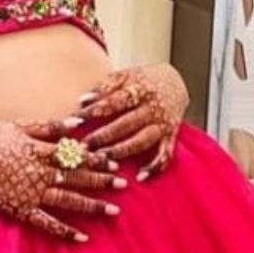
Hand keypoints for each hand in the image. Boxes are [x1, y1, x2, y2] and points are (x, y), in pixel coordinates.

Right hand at [0, 117, 126, 242]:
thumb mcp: (19, 125)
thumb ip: (49, 126)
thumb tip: (78, 122)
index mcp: (41, 149)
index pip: (75, 155)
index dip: (96, 159)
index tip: (115, 163)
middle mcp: (40, 172)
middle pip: (77, 177)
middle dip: (102, 181)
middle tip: (124, 185)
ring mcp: (31, 193)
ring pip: (68, 200)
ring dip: (92, 206)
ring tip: (113, 211)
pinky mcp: (20, 209)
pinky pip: (46, 223)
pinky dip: (64, 231)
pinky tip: (82, 237)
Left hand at [76, 62, 188, 178]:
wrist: (176, 81)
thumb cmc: (143, 80)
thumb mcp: (125, 76)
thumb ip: (105, 87)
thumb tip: (83, 101)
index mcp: (139, 89)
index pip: (114, 101)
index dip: (95, 111)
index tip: (77, 120)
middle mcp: (152, 107)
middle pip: (126, 124)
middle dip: (105, 136)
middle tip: (84, 146)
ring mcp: (162, 123)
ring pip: (142, 140)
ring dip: (123, 151)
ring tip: (103, 160)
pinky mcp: (171, 136)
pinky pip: (165, 154)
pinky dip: (155, 167)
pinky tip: (140, 176)